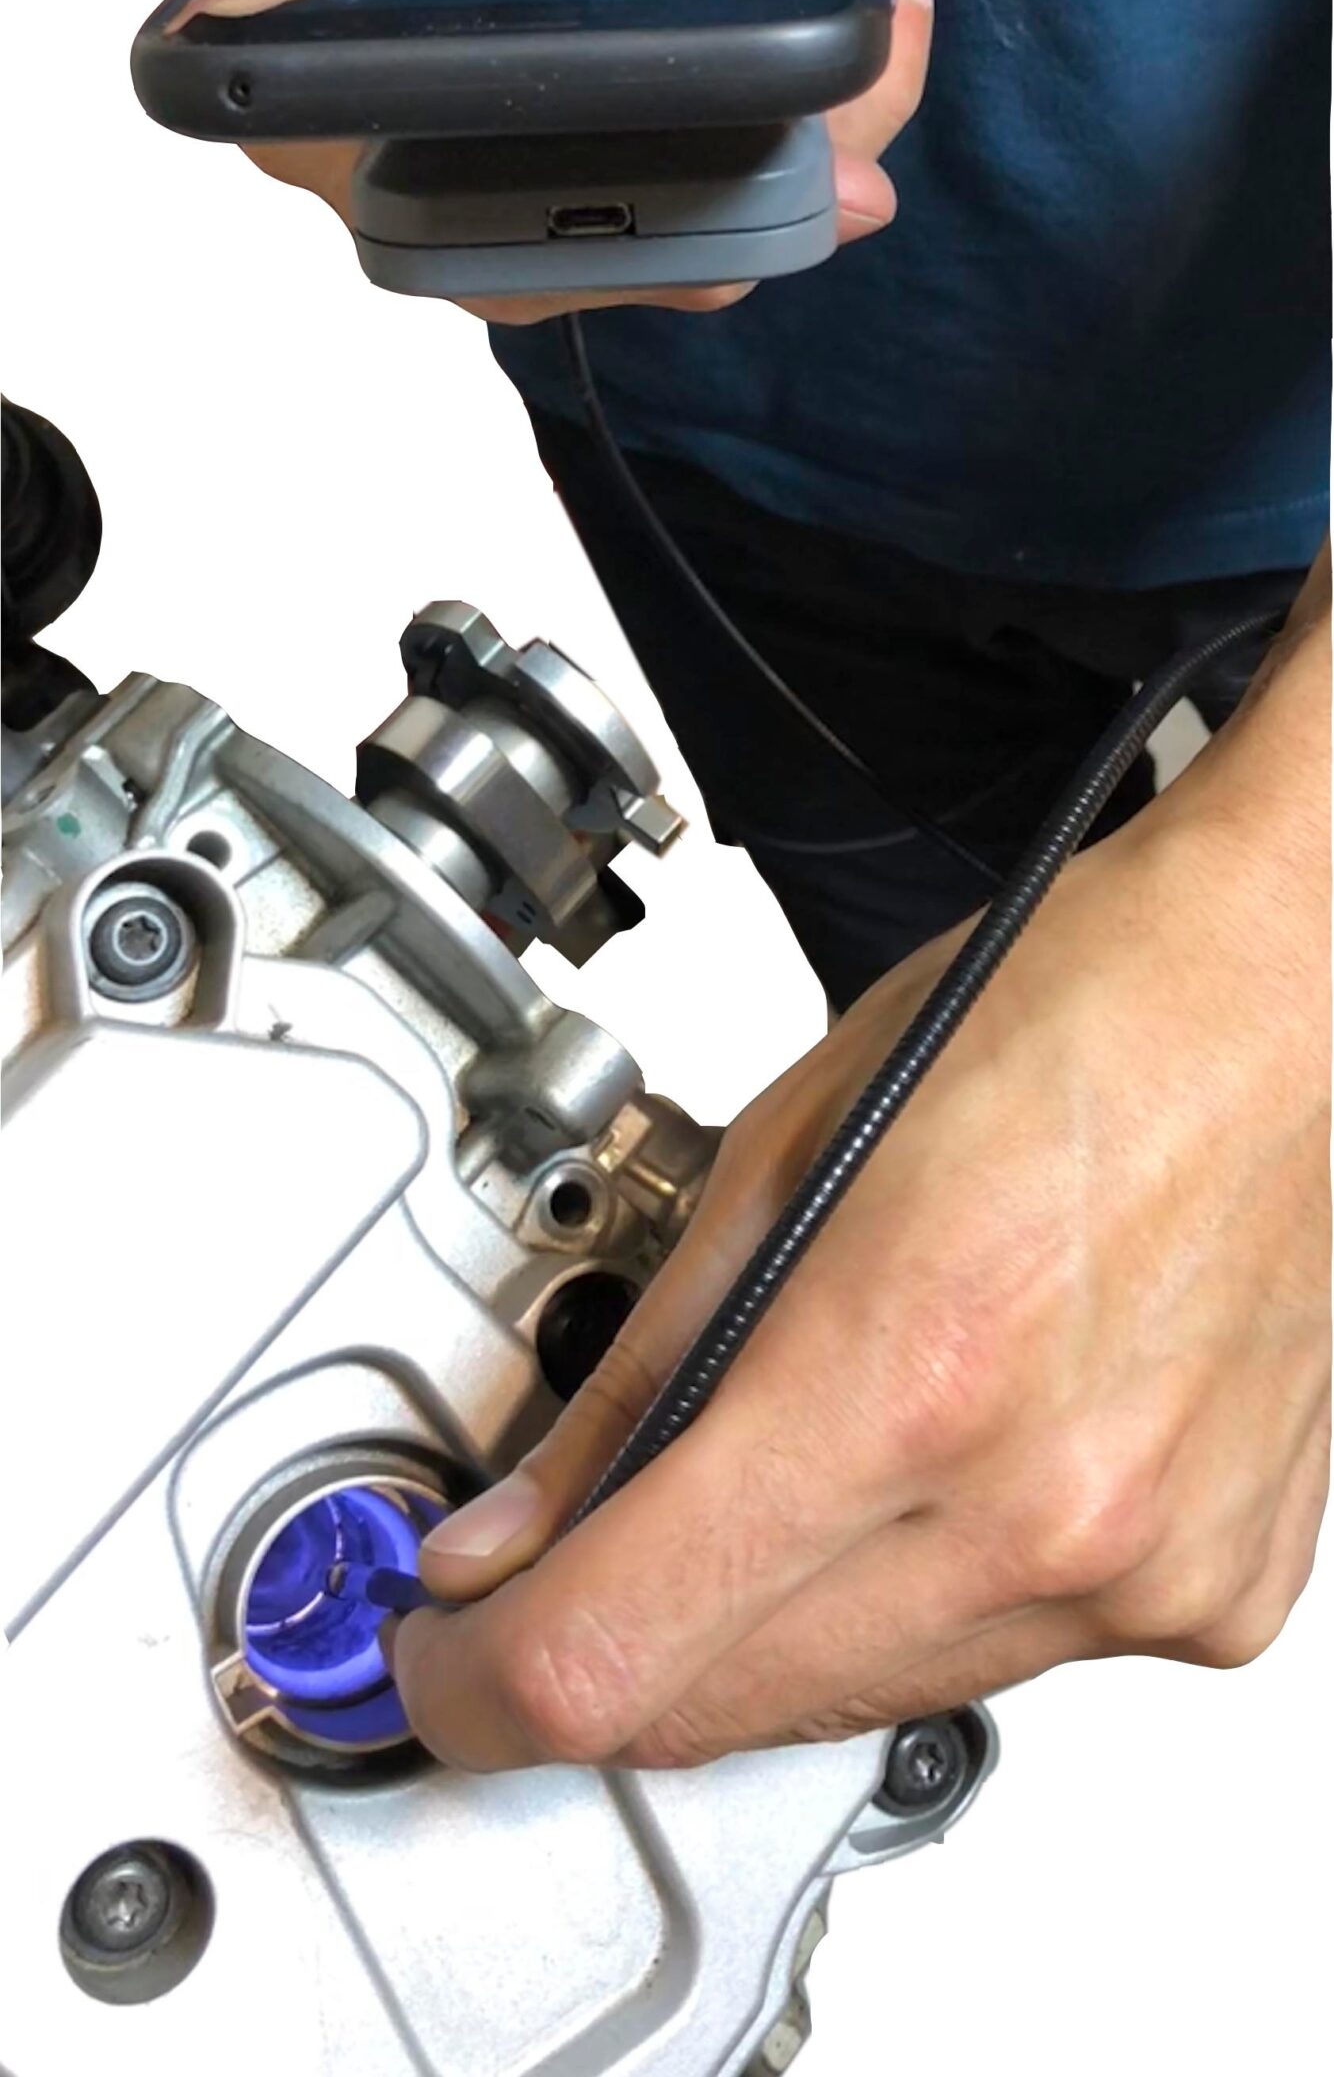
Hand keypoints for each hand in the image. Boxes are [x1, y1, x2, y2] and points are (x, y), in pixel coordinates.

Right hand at [34, 0, 943, 321]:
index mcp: (386, 158)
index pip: (575, 254)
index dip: (718, 226)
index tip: (840, 162)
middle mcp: (504, 165)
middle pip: (733, 193)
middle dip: (854, 45)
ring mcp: (592, 107)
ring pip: (792, 104)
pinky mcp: (652, 34)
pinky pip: (790, 15)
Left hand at [391, 619, 1329, 1768]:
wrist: (1288, 1001)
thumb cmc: (1070, 1015)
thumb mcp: (786, 1154)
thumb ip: (636, 1378)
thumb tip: (514, 1527)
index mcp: (905, 1369)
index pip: (614, 1653)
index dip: (479, 1683)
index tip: (444, 1657)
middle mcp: (1036, 1508)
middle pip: (718, 1712)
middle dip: (606, 1659)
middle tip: (560, 1575)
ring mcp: (1141, 1571)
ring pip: (859, 1704)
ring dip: (767, 1631)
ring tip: (774, 1474)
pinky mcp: (1212, 1596)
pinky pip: (1006, 1664)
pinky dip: (925, 1600)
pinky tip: (937, 1476)